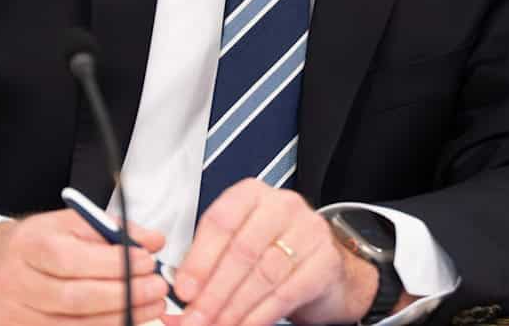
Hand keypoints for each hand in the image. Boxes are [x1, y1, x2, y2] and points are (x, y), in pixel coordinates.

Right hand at [0, 209, 168, 325]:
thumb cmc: (43, 242)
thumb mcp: (74, 222)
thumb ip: (116, 230)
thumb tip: (155, 242)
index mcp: (31, 247)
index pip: (72, 260)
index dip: (114, 263)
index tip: (148, 260)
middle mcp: (18, 284)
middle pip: (75, 298)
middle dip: (124, 294)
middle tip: (158, 288)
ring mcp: (17, 317)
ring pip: (74, 325)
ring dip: (121, 317)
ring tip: (153, 306)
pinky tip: (129, 321)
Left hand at [171, 180, 380, 325]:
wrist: (324, 269)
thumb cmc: (273, 253)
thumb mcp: (239, 247)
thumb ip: (210, 265)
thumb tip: (183, 294)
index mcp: (253, 195)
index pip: (222, 220)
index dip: (199, 259)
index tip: (184, 290)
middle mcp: (283, 206)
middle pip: (242, 249)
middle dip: (214, 291)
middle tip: (196, 317)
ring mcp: (308, 231)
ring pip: (264, 273)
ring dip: (235, 307)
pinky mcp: (325, 261)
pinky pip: (287, 292)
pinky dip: (261, 314)